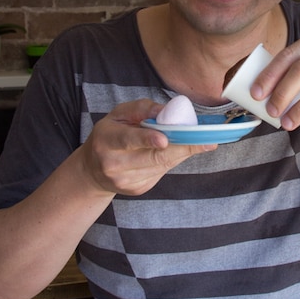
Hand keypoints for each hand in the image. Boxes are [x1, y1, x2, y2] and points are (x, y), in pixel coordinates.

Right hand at [77, 99, 216, 195]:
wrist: (92, 170)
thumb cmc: (110, 134)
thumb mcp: (119, 115)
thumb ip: (142, 108)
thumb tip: (167, 111)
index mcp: (106, 139)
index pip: (128, 139)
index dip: (147, 139)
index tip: (165, 139)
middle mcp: (113, 163)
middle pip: (153, 157)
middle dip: (182, 147)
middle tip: (206, 140)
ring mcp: (125, 180)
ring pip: (162, 166)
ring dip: (181, 152)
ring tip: (196, 141)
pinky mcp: (137, 189)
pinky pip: (161, 173)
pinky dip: (172, 160)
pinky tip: (172, 151)